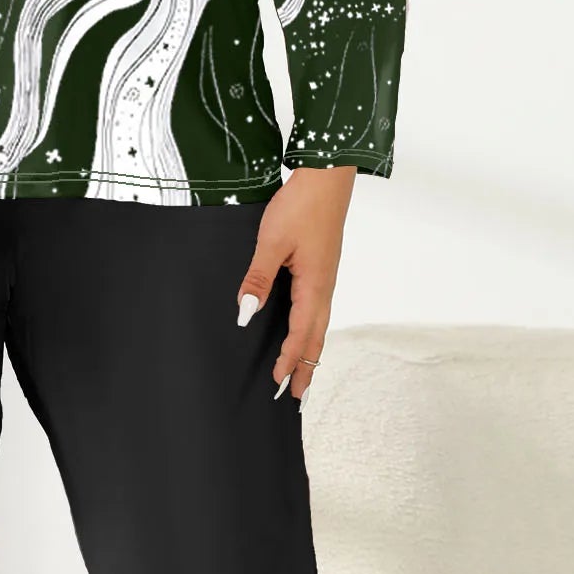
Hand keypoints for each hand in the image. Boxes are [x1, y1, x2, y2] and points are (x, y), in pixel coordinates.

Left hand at [236, 167, 356, 401]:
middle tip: (296, 396)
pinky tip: (303, 331)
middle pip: (316, 338)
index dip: (287, 360)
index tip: (276, 383)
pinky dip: (311, 330)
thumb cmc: (302, 205)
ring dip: (310, 351)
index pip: (300, 334)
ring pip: (319, 325)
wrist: (327, 176)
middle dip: (306, 368)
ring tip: (302, 373)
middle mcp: (324, 287)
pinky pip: (318, 309)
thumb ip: (258, 279)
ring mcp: (325, 279)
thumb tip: (245, 313)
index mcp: (314, 286)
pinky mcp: (322, 269)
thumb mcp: (271, 242)